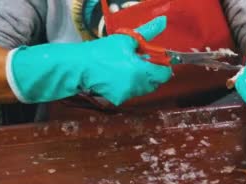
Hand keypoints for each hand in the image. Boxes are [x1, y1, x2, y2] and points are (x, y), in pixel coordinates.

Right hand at [9, 16, 171, 104]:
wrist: (81, 66)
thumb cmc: (102, 51)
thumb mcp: (127, 39)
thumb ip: (148, 32)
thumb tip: (163, 21)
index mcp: (141, 70)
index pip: (164, 74)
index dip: (163, 66)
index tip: (155, 60)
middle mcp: (137, 85)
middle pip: (155, 82)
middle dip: (151, 73)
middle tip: (139, 62)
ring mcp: (128, 94)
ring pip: (144, 89)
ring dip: (141, 80)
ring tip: (127, 68)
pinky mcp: (119, 99)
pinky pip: (131, 93)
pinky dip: (129, 86)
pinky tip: (119, 77)